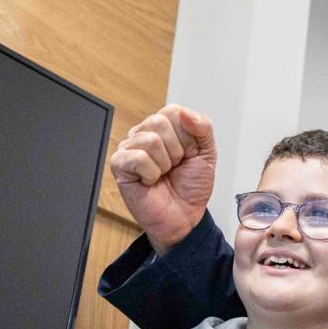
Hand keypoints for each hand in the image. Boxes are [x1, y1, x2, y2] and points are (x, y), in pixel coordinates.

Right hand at [108, 104, 216, 254]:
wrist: (184, 217)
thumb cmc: (191, 187)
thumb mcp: (207, 154)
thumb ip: (203, 128)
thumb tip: (187, 113)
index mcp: (164, 128)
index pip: (174, 111)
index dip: (188, 136)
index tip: (189, 154)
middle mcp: (144, 134)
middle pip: (160, 123)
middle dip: (177, 150)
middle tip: (175, 167)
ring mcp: (129, 148)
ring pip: (151, 140)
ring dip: (165, 164)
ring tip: (163, 174)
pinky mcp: (119, 164)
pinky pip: (138, 158)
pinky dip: (151, 173)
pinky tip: (151, 181)